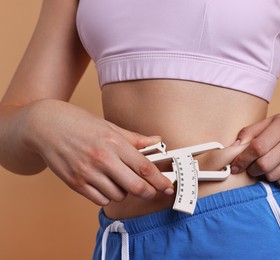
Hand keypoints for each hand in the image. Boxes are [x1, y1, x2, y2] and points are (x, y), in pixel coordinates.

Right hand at [22, 100, 173, 204]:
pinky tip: (104, 184)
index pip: (144, 167)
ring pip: (118, 195)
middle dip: (148, 192)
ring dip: (124, 191)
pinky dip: (107, 196)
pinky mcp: (75, 183)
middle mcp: (102, 159)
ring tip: (119, 179)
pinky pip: (100, 200)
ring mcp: (87, 172)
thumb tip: (157, 140)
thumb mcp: (109, 126)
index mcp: (114, 142)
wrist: (44, 126)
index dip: (160, 181)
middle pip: (135, 186)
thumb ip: (135, 138)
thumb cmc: (79, 123)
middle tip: (150, 191)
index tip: (168, 187)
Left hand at [230, 108, 279, 185]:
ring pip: (273, 176)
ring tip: (267, 165)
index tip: (235, 166)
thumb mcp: (270, 120)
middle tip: (251, 166)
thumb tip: (233, 148)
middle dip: (252, 169)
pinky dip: (277, 177)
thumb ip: (249, 132)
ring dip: (264, 174)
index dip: (243, 159)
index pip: (257, 148)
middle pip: (264, 166)